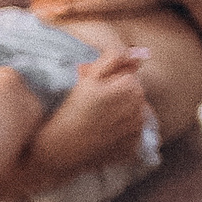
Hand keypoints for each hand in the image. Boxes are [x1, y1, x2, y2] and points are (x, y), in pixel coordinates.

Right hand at [28, 44, 150, 174]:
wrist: (61, 148)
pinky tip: (102, 134)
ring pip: (133, 113)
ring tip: (98, 119)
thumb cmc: (72, 110)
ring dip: (121, 112)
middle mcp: (139, 109)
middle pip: (133, 94)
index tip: (95, 89)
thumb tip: (139, 52)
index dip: (110, 80)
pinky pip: (132, 134)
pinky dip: (121, 132)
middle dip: (118, 95)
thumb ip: (114, 59)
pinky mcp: (132, 148)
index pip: (129, 75)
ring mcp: (137, 131)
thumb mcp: (89, 77)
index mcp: (130, 88)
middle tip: (94, 104)